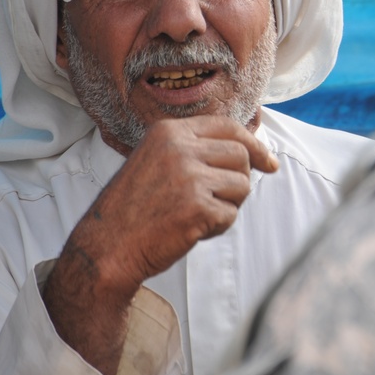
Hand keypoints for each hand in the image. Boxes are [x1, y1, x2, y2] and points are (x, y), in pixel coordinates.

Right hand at [42, 115, 277, 374]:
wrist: (106, 248)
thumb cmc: (135, 209)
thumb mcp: (157, 161)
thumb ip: (194, 149)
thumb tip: (251, 148)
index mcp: (169, 131)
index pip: (227, 126)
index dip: (254, 144)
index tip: (268, 162)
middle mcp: (179, 148)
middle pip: (241, 155)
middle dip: (239, 180)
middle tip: (218, 200)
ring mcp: (188, 176)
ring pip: (242, 185)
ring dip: (228, 205)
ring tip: (197, 215)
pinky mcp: (197, 207)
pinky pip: (230, 215)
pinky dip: (217, 227)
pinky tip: (191, 230)